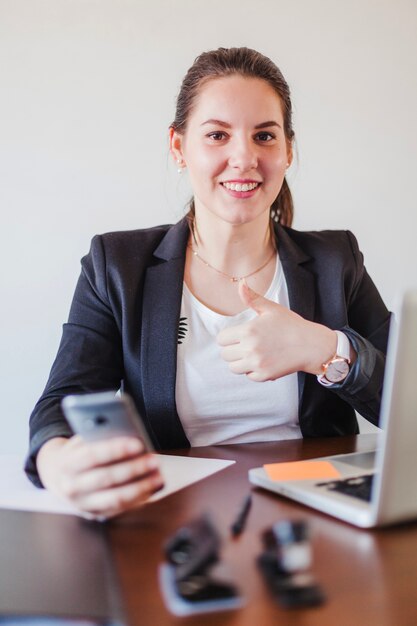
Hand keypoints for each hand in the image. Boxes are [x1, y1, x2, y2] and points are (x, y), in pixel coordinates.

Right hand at [36, 435, 163, 518]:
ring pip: (115, 498)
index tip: (139, 444)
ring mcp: (82, 504)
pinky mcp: (94, 514)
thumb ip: (99, 436)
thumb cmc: (78, 452)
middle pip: (106, 478)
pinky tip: (151, 488)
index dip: (116, 450)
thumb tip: (130, 433)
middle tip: (154, 460)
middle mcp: (71, 487)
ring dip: (140, 488)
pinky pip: (120, 509)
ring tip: (159, 477)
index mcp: (66, 464)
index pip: (92, 456)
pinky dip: (138, 499)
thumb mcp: (81, 440)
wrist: (58, 476)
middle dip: (133, 469)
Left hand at [217, 280, 336, 381]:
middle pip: (225, 354)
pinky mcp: (264, 375)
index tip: (238, 336)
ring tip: (253, 354)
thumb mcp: (271, 308)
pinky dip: (253, 371)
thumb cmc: (291, 325)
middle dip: (233, 349)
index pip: (221, 339)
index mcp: (248, 330)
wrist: (311, 345)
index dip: (228, 337)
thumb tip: (240, 283)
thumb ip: (252, 298)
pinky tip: (263, 361)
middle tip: (246, 345)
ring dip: (240, 362)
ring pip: (233, 367)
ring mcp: (257, 363)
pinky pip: (248, 376)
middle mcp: (250, 348)